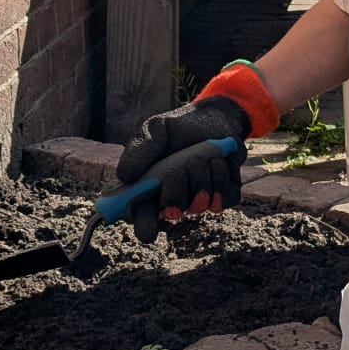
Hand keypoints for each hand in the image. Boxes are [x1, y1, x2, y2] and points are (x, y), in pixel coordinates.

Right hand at [116, 95, 251, 243]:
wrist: (215, 117)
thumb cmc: (179, 127)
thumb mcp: (156, 129)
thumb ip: (140, 149)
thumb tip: (124, 176)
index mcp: (149, 189)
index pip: (143, 218)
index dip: (144, 227)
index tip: (148, 232)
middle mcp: (174, 199)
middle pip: (172, 212)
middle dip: (175, 189)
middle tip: (177, 169)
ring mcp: (198, 200)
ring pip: (199, 203)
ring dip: (199, 176)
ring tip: (200, 156)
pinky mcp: (223, 196)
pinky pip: (223, 198)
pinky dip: (220, 176)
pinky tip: (217, 160)